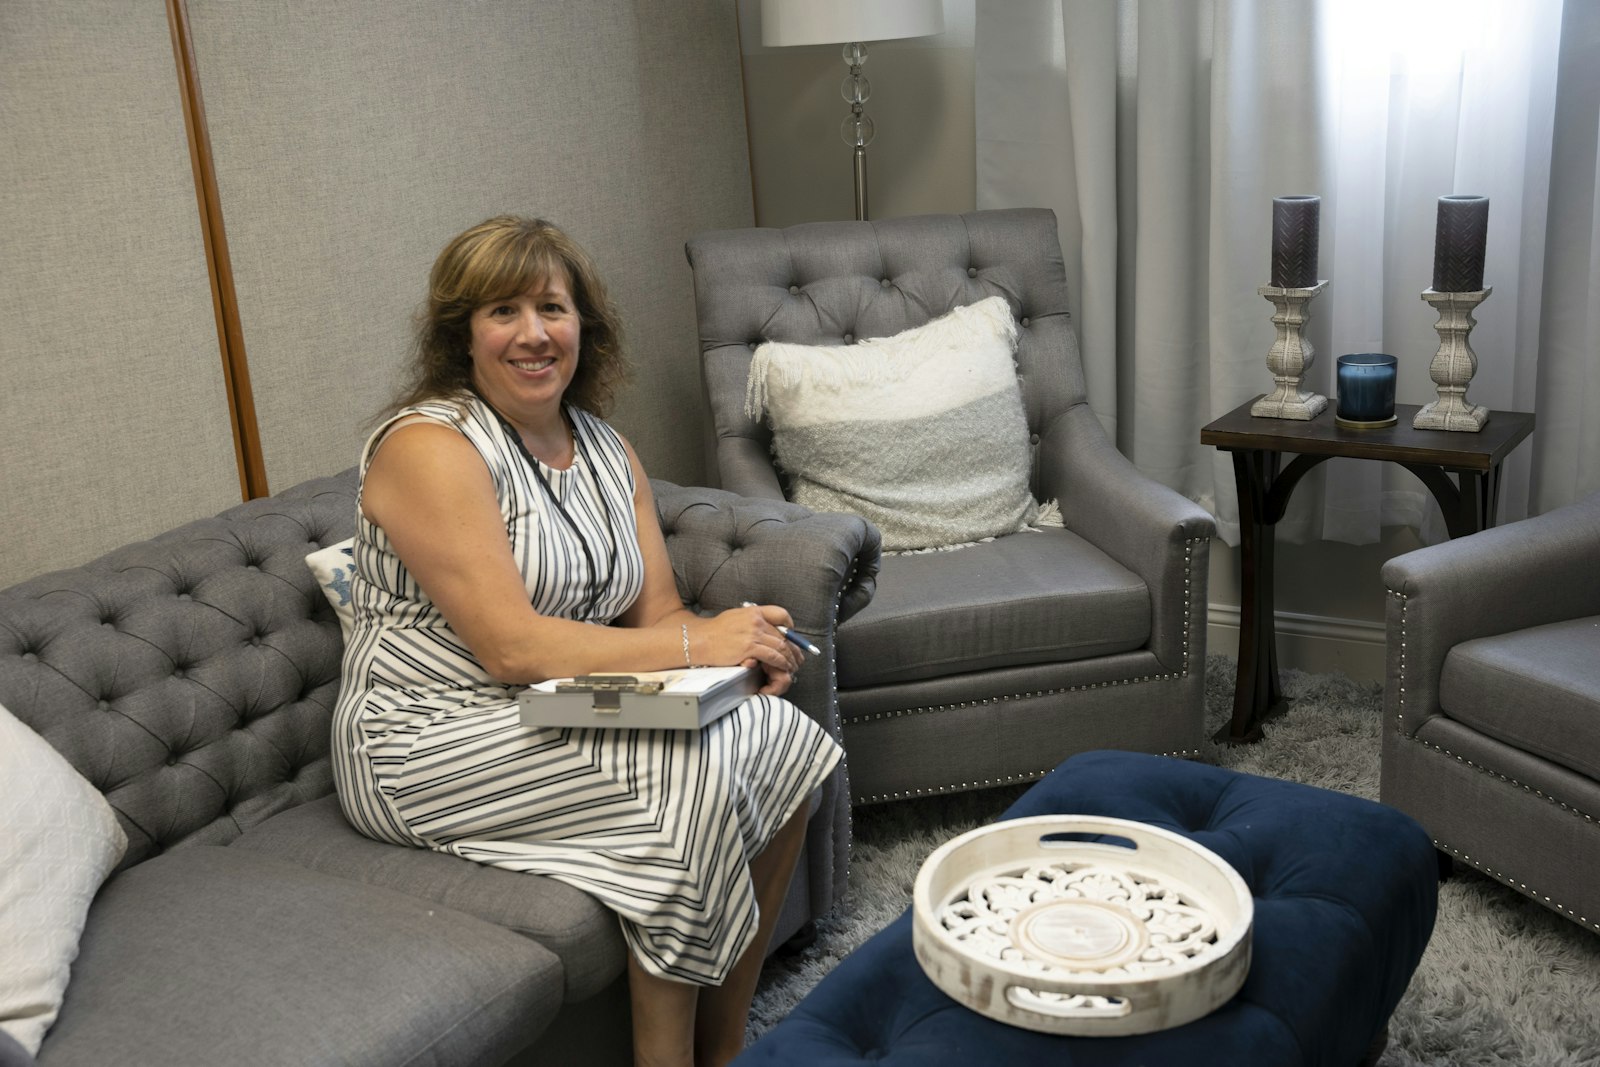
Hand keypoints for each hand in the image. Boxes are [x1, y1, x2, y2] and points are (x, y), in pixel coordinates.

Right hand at [683, 604, 802, 694]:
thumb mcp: (735, 616)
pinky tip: (783, 667)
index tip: (792, 635)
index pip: (781, 613)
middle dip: (794, 648)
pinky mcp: (749, 648)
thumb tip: (765, 626)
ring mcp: (753, 634)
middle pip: (783, 634)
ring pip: (781, 646)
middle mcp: (756, 621)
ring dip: (789, 658)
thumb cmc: (715, 631)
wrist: (699, 640)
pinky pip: (773, 656)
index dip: (790, 626)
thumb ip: (752, 620)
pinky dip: (781, 663)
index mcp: (754, 611)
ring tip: (793, 665)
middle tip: (798, 657)